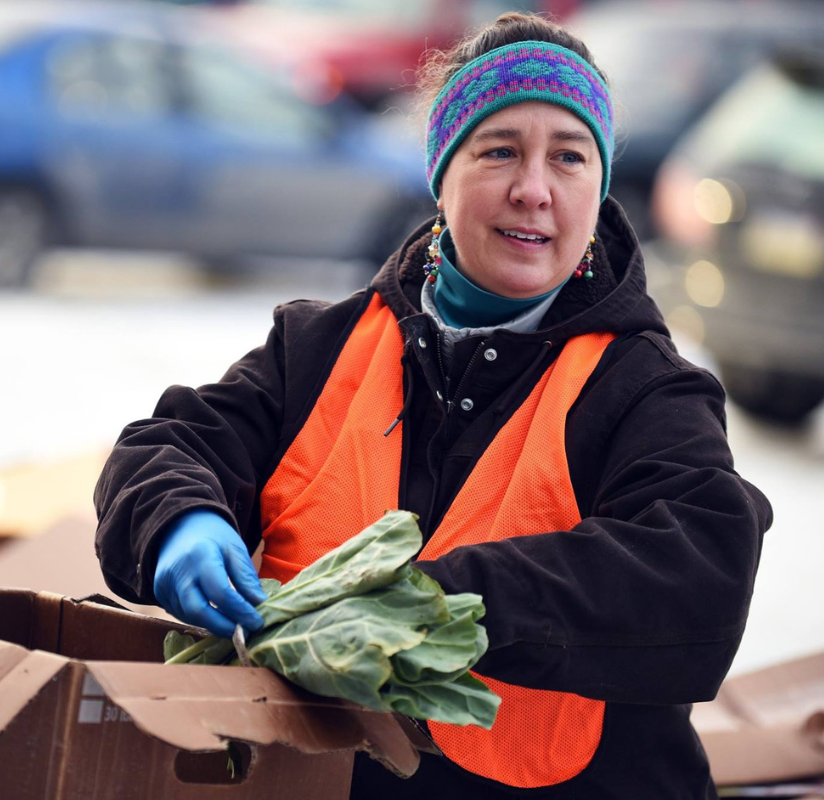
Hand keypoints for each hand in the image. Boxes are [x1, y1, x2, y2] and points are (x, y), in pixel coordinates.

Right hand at [154, 509, 266, 637]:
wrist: (180, 525)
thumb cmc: (213, 536)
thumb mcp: (235, 549)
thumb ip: (246, 577)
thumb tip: (260, 605)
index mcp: (201, 555)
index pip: (221, 593)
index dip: (240, 612)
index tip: (257, 623)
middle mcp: (178, 572)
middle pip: (199, 611)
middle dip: (224, 626)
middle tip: (244, 633)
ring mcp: (164, 583)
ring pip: (189, 616)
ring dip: (213, 625)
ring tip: (234, 626)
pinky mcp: (159, 592)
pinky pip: (180, 613)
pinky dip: (200, 619)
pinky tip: (215, 618)